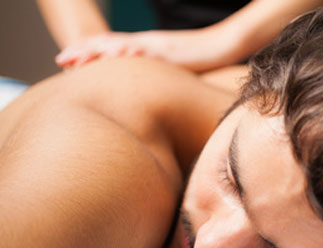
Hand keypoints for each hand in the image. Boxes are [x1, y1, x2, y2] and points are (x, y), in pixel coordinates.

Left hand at [56, 28, 239, 71]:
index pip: (113, 49)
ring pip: (121, 46)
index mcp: (147, 47)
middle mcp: (147, 43)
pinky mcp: (170, 51)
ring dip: (96, 51)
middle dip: (83, 51)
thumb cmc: (202, 58)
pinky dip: (127, 52)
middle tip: (60, 60)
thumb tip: (148, 90)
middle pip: (109, 44)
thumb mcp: (175, 68)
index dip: (90, 53)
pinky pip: (146, 51)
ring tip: (75, 57)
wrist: (224, 43)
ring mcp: (157, 45)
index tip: (69, 63)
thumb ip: (159, 76)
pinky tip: (113, 56)